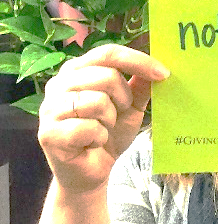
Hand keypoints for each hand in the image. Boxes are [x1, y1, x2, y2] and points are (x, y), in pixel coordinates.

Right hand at [37, 45, 168, 193]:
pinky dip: (99, 138)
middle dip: (124, 98)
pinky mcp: (48, 133)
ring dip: (110, 120)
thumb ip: (141, 85)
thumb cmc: (109, 133)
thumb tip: (158, 66)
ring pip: (97, 101)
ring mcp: (50, 108)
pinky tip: (92, 143)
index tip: (164, 73)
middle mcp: (59, 83)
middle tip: (119, 114)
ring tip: (102, 128)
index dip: (138, 61)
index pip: (108, 53)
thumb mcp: (131, 106)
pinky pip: (89, 128)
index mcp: (77, 70)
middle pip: (106, 76)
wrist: (92, 170)